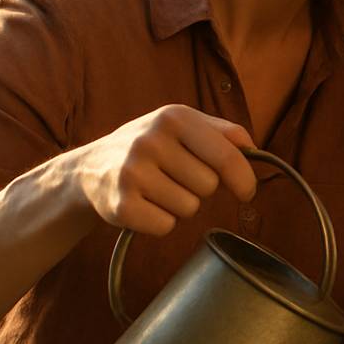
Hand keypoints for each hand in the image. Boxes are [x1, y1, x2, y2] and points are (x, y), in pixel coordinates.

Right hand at [61, 104, 256, 235]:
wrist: (89, 168)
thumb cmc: (149, 147)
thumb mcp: (182, 125)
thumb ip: (223, 132)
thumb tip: (254, 150)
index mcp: (174, 117)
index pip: (227, 156)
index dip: (244, 180)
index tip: (247, 193)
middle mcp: (150, 141)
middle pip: (209, 187)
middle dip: (199, 189)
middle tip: (174, 178)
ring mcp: (132, 173)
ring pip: (189, 209)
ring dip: (179, 206)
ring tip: (156, 190)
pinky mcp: (121, 205)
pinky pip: (166, 226)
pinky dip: (160, 222)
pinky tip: (144, 205)